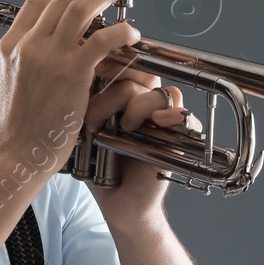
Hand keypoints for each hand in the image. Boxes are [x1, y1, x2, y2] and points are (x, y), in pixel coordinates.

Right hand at [0, 0, 141, 178]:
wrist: (16, 155)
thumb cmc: (9, 132)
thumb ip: (1, 73)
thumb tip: (0, 69)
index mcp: (10, 48)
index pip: (38, 2)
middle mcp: (28, 46)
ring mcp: (50, 58)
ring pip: (82, 9)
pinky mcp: (72, 73)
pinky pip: (103, 40)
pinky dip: (120, 31)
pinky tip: (130, 34)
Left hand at [82, 63, 202, 229]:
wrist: (119, 203)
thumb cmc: (102, 169)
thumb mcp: (86, 132)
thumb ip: (86, 104)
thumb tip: (80, 74)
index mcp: (124, 98)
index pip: (125, 65)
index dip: (113, 61)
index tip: (94, 67)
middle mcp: (145, 105)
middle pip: (143, 72)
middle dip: (119, 84)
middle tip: (99, 109)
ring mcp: (162, 120)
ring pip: (157, 93)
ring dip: (137, 106)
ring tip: (124, 127)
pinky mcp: (177, 137)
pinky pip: (183, 114)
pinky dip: (173, 114)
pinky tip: (157, 121)